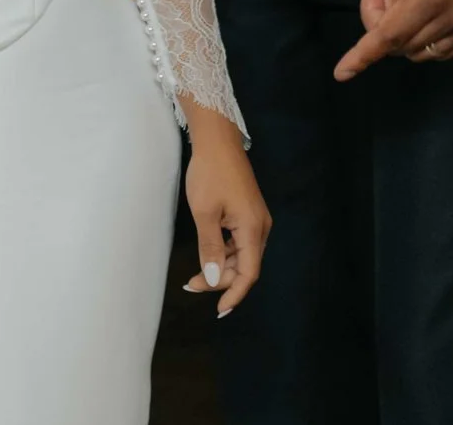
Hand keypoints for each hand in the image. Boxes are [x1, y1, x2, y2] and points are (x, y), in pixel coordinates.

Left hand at [178, 108, 267, 317]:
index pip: (249, 273)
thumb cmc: (209, 173)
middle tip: (192, 286)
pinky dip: (224, 252)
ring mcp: (255, 220)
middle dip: (222, 281)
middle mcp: (260, 227)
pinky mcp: (248, 213)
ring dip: (222, 267)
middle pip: (246, 266)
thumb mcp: (204, 213)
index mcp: (253, 228)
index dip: (235, 294)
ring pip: (242, 255)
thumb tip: (215, 280)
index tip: (220, 310)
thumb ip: (211, 248)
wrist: (217, 142)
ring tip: (195, 276)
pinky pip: (239, 242)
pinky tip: (208, 256)